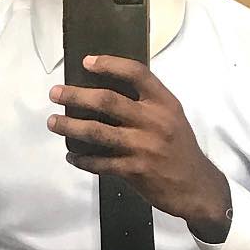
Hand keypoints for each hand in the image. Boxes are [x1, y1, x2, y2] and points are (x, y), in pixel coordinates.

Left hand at [47, 55, 231, 241]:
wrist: (196, 187)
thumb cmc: (180, 147)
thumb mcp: (172, 117)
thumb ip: (147, 103)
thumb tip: (106, 91)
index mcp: (164, 103)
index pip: (136, 73)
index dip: (110, 64)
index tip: (87, 62)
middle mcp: (154, 121)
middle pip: (107, 100)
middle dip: (76, 96)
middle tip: (55, 93)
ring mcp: (143, 146)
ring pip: (97, 132)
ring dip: (70, 126)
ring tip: (53, 122)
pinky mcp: (134, 170)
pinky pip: (99, 162)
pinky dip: (82, 159)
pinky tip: (72, 156)